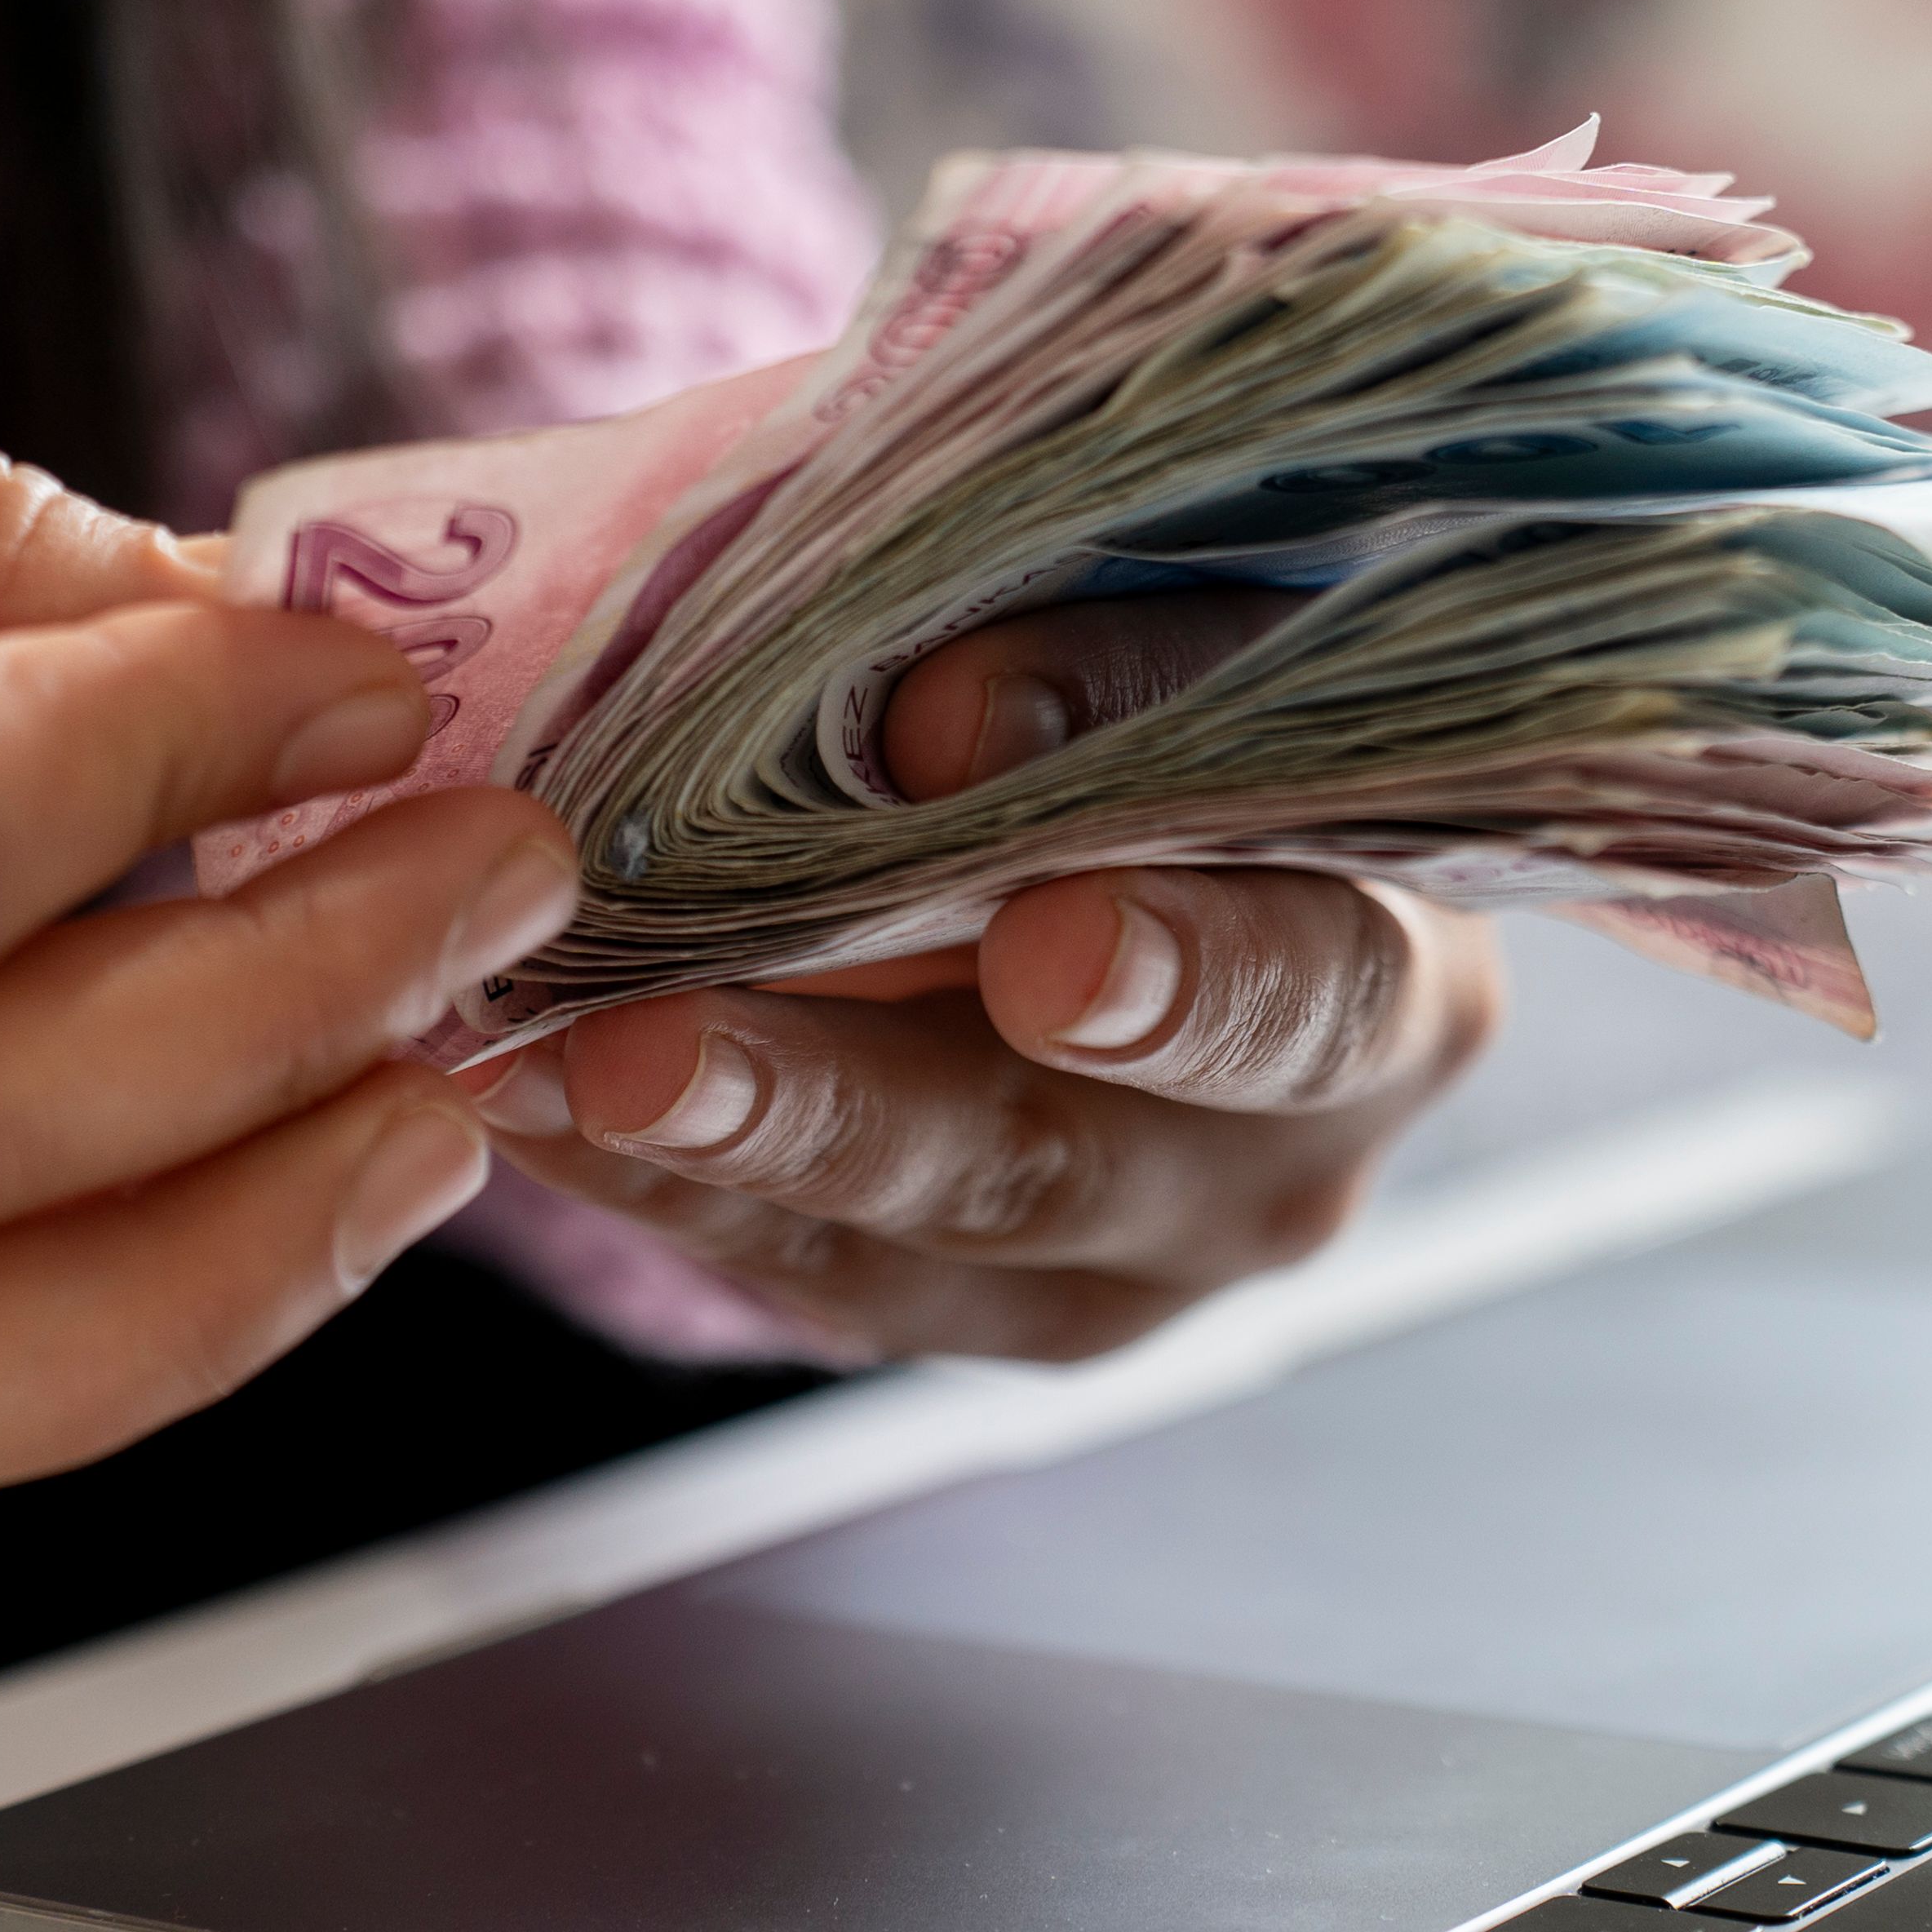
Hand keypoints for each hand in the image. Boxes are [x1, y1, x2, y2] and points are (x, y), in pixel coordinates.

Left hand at [474, 591, 1500, 1360]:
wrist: (1155, 824)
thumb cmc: (1184, 691)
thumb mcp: (1179, 618)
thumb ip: (1095, 659)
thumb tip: (932, 730)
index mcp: (1399, 967)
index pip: (1312, 984)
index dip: (1182, 972)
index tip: (1040, 948)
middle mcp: (1289, 1156)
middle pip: (1068, 1156)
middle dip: (847, 1103)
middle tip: (655, 1050)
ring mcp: (1135, 1263)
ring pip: (918, 1245)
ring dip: (713, 1151)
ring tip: (540, 1066)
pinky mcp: (988, 1312)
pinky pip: (821, 1280)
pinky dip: (670, 1185)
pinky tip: (532, 1096)